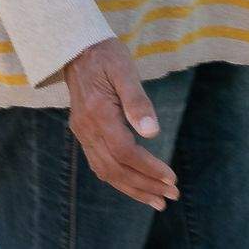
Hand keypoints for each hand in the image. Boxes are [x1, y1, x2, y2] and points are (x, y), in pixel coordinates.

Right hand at [63, 38, 177, 209]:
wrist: (76, 48)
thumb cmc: (105, 55)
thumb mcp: (124, 70)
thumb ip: (137, 101)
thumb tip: (152, 132)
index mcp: (97, 113)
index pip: (124, 151)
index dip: (149, 168)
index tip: (171, 177)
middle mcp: (86, 127)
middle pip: (114, 167)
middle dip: (145, 185)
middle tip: (172, 195)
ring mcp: (82, 131)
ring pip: (105, 171)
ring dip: (132, 188)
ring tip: (157, 200)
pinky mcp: (83, 132)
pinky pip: (98, 163)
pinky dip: (117, 179)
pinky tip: (133, 186)